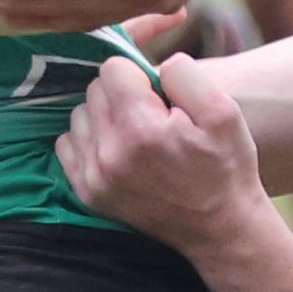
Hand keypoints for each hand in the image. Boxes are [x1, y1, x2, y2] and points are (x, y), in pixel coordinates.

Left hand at [58, 47, 281, 258]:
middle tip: (152, 113)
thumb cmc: (225, 166)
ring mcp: (93, 176)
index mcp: (140, 128)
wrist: (219, 227)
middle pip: (94, 90)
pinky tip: (117, 148)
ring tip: (136, 131)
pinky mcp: (86, 192)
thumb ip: (183, 75)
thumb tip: (154, 64)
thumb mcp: (222, 111)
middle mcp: (108, 152)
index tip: (158, 94)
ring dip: (103, 115)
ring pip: (79, 115)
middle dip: (121, 92)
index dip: (139, 73)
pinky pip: (67, 145)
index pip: (113, 67)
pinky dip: (89, 139)